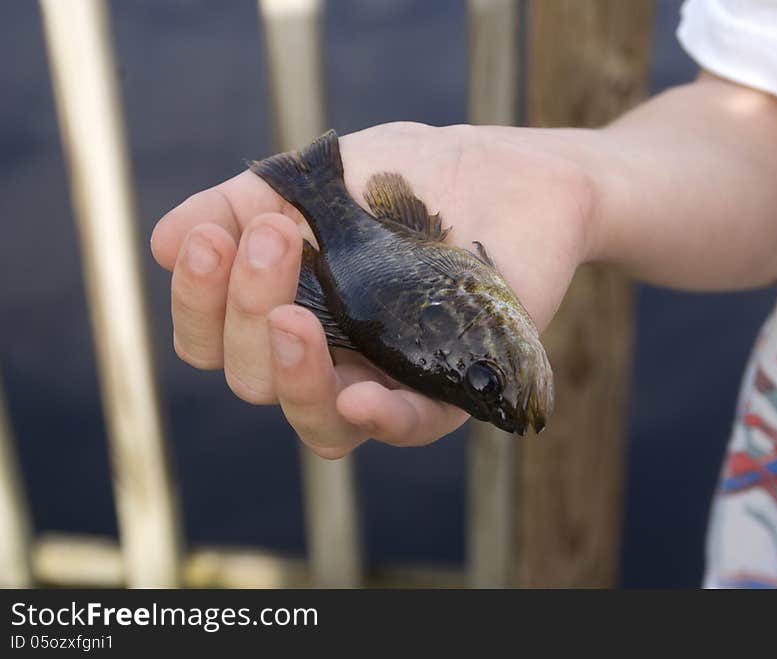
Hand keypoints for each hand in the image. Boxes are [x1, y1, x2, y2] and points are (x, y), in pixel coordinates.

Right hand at [150, 122, 591, 457]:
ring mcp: (387, 375)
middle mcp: (329, 354)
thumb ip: (239, 206)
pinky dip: (382, 420)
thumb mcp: (312, 179)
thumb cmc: (404, 176)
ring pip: (318, 421)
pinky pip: (411, 426)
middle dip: (248, 310)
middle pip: (254, 377)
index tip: (210, 238)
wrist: (504, 172)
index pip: (214, 338)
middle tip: (275, 236)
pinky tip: (361, 397)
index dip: (198, 301)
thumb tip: (160, 243)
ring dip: (292, 375)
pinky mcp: (451, 385)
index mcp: (286, 309)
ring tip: (294, 318)